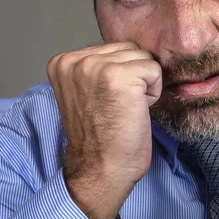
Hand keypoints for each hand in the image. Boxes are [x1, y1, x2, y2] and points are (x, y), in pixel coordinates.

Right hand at [46, 42, 161, 218]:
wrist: (100, 170)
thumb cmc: (101, 136)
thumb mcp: (87, 90)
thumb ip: (98, 66)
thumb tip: (129, 49)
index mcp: (63, 62)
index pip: (114, 49)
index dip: (120, 77)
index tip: (106, 103)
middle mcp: (74, 60)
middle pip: (130, 49)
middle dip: (134, 77)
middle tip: (118, 107)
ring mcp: (95, 66)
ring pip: (144, 58)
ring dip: (144, 84)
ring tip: (125, 108)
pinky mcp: (119, 76)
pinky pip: (155, 70)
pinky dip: (153, 92)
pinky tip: (135, 111)